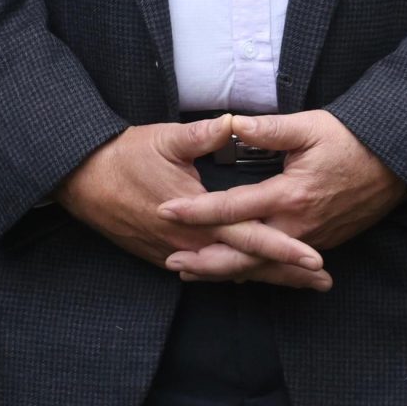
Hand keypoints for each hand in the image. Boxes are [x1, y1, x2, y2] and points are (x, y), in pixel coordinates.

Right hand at [56, 117, 329, 291]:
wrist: (82, 180)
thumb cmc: (124, 156)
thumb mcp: (165, 139)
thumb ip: (204, 135)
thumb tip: (235, 122)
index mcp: (196, 215)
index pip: (250, 237)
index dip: (285, 249)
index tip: (317, 260)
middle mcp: (190, 243)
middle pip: (247, 265)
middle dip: (287, 275)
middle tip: (324, 283)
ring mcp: (175, 254)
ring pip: (228, 272)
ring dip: (265, 277)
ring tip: (299, 283)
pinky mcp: (162, 256)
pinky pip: (206, 271)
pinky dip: (233, 274)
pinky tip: (251, 274)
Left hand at [157, 110, 404, 273]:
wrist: (394, 164)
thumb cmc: (349, 140)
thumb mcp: (309, 127)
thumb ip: (268, 129)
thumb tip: (231, 124)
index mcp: (290, 195)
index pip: (233, 207)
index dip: (197, 210)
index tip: (166, 210)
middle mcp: (298, 225)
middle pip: (244, 253)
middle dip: (207, 261)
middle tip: (172, 263)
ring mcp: (311, 239)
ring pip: (262, 265)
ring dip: (227, 271)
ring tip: (193, 273)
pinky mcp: (320, 243)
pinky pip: (281, 265)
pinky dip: (255, 270)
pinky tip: (235, 274)